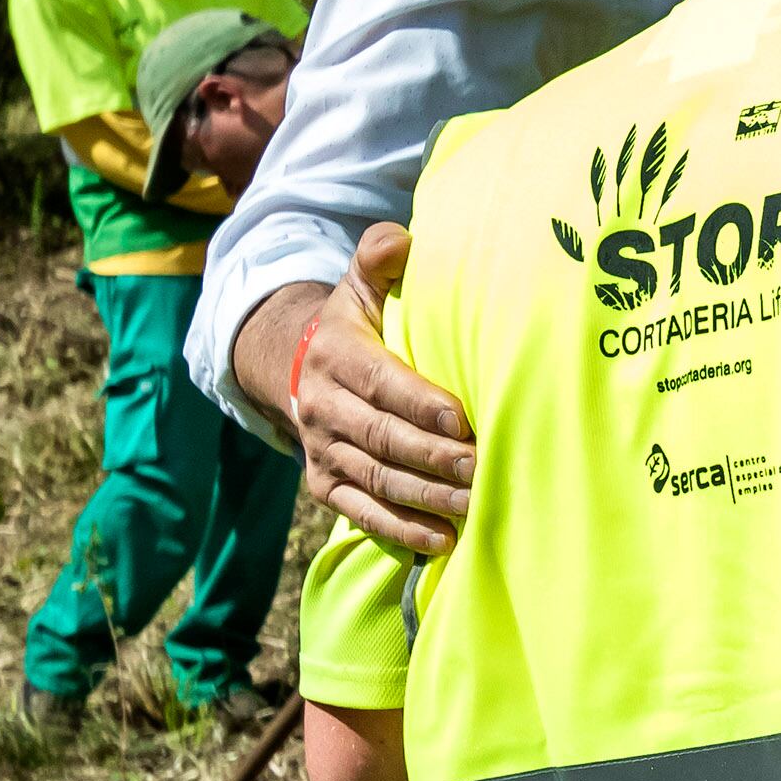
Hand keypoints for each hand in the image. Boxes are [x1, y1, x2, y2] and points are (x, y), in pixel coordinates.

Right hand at [287, 224, 477, 551]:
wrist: (296, 370)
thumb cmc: (351, 327)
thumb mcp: (356, 286)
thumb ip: (378, 259)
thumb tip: (401, 239)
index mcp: (337, 357)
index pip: (382, 384)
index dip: (420, 404)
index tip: (462, 420)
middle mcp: (324, 408)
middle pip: (384, 439)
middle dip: (434, 459)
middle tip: (484, 469)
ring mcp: (323, 451)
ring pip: (377, 480)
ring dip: (426, 498)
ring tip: (474, 507)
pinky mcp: (325, 485)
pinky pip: (363, 513)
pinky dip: (401, 530)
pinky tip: (443, 541)